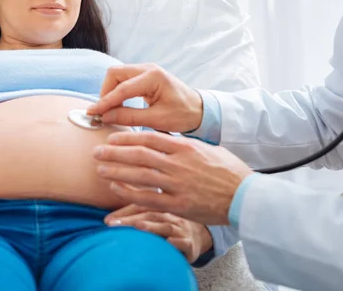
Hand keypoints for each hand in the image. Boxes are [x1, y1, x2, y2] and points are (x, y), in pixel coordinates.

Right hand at [86, 64, 202, 132]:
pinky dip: (117, 91)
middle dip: (105, 92)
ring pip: (117, 75)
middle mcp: (148, 69)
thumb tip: (105, 117)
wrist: (199, 110)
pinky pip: (124, 79)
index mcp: (154, 77)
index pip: (122, 88)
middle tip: (102, 112)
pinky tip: (117, 106)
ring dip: (110, 92)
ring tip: (108, 111)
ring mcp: (146, 70)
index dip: (105, 102)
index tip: (92, 113)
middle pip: (115, 74)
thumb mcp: (156, 120)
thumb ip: (129, 117)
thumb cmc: (183, 115)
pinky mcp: (145, 76)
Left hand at [94, 132, 253, 224]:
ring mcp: (178, 184)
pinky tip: (115, 189)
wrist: (245, 195)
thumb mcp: (208, 149)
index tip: (112, 138)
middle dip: (115, 153)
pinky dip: (129, 193)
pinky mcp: (179, 205)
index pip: (149, 138)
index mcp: (186, 147)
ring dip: (117, 171)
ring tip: (100, 169)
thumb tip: (165, 140)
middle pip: (139, 155)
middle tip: (97, 151)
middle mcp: (179, 164)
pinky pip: (148, 198)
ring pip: (140, 175)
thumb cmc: (228, 170)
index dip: (127, 137)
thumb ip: (184, 145)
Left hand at [105, 204, 212, 262]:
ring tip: (138, 227)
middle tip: (115, 225)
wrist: (199, 232)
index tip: (108, 220)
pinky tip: (169, 242)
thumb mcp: (156, 214)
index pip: (141, 206)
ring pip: (166, 226)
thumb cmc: (170, 222)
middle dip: (131, 220)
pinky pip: (184, 242)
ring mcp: (181, 228)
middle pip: (150, 214)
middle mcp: (170, 214)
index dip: (124, 212)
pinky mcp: (190, 243)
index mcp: (161, 205)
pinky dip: (176, 242)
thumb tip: (106, 220)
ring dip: (152, 227)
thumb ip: (134, 213)